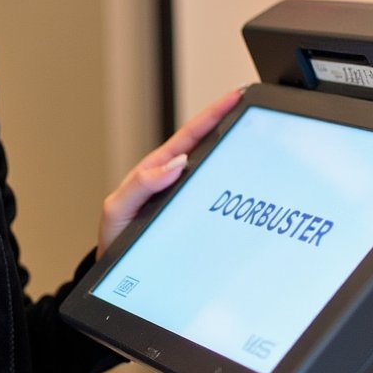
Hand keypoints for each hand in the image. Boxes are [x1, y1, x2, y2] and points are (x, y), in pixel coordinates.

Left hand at [97, 87, 243, 256]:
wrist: (116, 274)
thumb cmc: (115, 238)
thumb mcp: (118, 209)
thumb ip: (140, 185)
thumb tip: (174, 164)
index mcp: (156, 171)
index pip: (188, 138)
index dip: (211, 116)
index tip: (232, 98)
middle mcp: (174, 181)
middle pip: (206, 147)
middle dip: (228, 124)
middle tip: (252, 107)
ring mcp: (185, 198)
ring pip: (214, 170)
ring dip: (233, 152)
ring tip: (257, 135)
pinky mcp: (195, 217)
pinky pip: (217, 197)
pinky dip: (234, 187)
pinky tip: (250, 184)